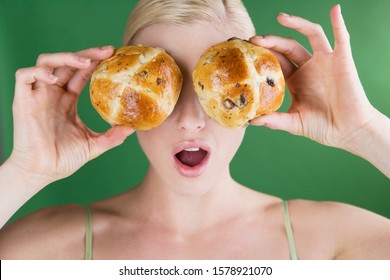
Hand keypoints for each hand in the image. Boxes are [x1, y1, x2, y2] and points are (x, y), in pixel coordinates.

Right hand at [10, 46, 133, 186]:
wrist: (42, 173)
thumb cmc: (64, 159)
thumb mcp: (94, 145)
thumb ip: (112, 136)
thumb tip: (133, 128)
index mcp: (68, 100)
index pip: (82, 73)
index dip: (96, 62)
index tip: (114, 57)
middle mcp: (54, 93)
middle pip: (68, 62)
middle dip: (87, 54)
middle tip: (107, 52)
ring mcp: (38, 95)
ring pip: (46, 62)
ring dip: (65, 57)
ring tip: (85, 62)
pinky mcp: (23, 101)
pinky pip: (24, 76)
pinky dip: (38, 72)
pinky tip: (55, 79)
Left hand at [250, 5, 377, 149]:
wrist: (347, 132)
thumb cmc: (322, 127)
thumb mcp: (293, 122)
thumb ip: (273, 120)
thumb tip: (250, 121)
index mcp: (295, 80)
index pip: (276, 61)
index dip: (262, 54)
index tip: (246, 51)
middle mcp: (308, 67)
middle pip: (287, 46)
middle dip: (271, 41)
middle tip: (254, 39)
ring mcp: (325, 62)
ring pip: (310, 35)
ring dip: (297, 23)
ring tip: (281, 18)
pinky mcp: (342, 60)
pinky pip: (341, 38)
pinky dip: (338, 23)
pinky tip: (334, 11)